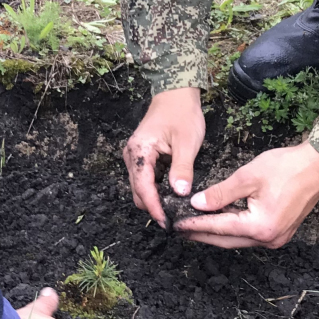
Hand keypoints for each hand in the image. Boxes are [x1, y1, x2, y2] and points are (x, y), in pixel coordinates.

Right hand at [122, 87, 204, 226]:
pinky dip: (157, 189)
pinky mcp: (142, 158)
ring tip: (175, 209)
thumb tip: (180, 194)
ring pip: (141, 187)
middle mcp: (132, 156)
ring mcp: (135, 157)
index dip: (154, 207)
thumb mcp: (187, 142)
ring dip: (155, 199)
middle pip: (138, 191)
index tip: (166, 223)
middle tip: (175, 219)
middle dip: (154, 206)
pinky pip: (146, 180)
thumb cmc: (182, 114)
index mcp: (139, 151)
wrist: (176, 95)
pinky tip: (172, 194)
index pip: (143, 187)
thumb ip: (182, 168)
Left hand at [174, 142, 318, 248]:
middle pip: (227, 240)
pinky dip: (233, 229)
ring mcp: (277, 238)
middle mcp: (269, 239)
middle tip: (180, 229)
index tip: (176, 223)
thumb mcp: (248, 177)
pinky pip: (250, 234)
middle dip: (202, 234)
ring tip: (195, 226)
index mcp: (260, 227)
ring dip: (217, 233)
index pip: (219, 227)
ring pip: (238, 239)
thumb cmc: (286, 168)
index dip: (195, 225)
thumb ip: (220, 193)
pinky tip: (221, 221)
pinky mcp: (281, 231)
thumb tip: (197, 204)